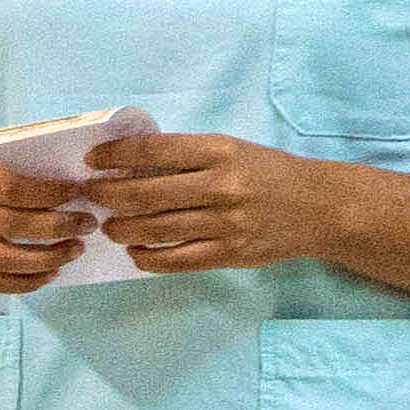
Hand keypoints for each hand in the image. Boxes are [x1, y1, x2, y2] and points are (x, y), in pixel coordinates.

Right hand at [0, 145, 88, 293]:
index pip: (9, 188)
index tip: (78, 192)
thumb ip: (15, 157)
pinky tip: (50, 273)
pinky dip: (24, 283)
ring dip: (45, 260)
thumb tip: (70, 173)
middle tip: (87, 224)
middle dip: (56, 227)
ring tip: (74, 251)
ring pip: (1, 260)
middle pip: (9, 225)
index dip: (47, 193)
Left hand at [77, 132, 352, 275]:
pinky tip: (136, 252)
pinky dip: (148, 258)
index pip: (153, 151)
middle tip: (91, 196)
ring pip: (155, 230)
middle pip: (145, 194)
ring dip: (121, 229)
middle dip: (107, 196)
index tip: (93, 161)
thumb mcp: (231, 149)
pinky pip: (176, 261)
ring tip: (109, 226)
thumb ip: (187, 157)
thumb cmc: (267, 173)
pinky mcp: (229, 254)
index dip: (115, 156)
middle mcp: (221, 186)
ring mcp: (225, 223)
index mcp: (219, 151)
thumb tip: (130, 164)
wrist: (319, 207)